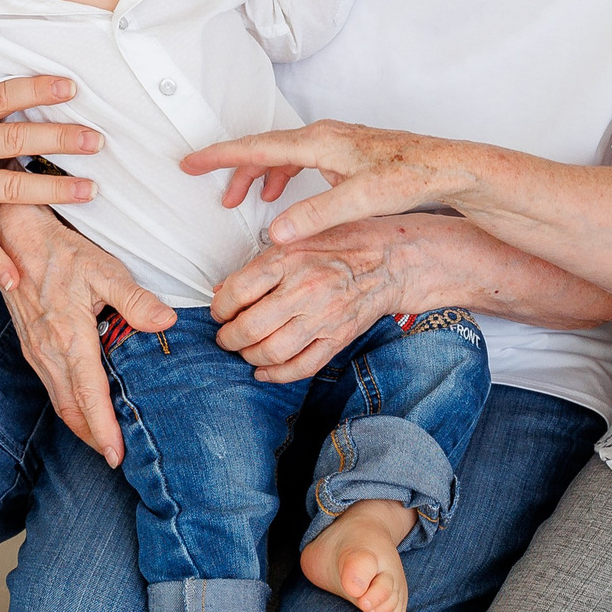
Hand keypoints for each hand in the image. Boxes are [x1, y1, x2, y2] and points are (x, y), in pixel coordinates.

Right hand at [0, 76, 100, 289]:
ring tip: (89, 190)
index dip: (35, 91)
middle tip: (95, 140)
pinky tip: (14, 275)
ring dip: (52, 190)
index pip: (1, 97)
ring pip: (9, 185)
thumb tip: (50, 105)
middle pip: (13, 138)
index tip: (71, 88)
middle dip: (58, 139)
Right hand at [0, 203, 174, 466]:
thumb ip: (135, 300)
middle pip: (71, 409)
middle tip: (116, 459)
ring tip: (103, 440)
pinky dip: (68, 404)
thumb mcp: (104, 270)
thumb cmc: (60, 251)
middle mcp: (48, 352)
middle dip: (93, 437)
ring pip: (58, 401)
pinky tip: (82, 405)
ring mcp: (36, 350)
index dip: (103, 429)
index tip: (117, 456)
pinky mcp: (30, 345)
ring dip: (80, 424)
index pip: (89, 396)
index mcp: (68, 338)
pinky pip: (50, 386)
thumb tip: (166, 321)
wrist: (14, 235)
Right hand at [182, 120, 471, 247]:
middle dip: (234, 169)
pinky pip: (301, 160)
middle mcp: (324, 136)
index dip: (219, 156)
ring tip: (244, 201)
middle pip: (264, 148)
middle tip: (213, 193)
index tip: (189, 163)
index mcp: (319, 143)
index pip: (256, 146)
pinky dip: (283, 176)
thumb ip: (314, 216)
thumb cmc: (411, 177)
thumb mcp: (359, 201)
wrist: (450, 167)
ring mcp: (336, 143)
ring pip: (283, 154)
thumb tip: (273, 233)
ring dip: (259, 175)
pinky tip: (285, 197)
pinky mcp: (347, 154)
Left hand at [207, 214, 469, 380]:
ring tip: (242, 351)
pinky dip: (277, 374)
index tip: (219, 311)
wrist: (392, 259)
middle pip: (249, 328)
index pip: (237, 292)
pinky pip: (301, 366)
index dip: (220, 307)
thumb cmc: (344, 242)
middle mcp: (305, 290)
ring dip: (248, 356)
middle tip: (224, 337)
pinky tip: (264, 371)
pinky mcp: (338, 338)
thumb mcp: (298, 236)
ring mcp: (323, 317)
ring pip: (271, 352)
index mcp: (290, 259)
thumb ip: (261, 262)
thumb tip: (223, 290)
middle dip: (228, 338)